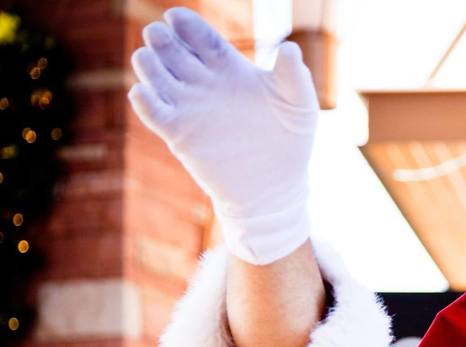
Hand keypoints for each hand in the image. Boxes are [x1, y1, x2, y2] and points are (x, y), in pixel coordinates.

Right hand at [129, 7, 317, 263]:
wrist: (275, 187)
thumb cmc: (290, 143)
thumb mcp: (299, 105)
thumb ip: (293, 75)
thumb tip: (290, 47)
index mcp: (228, 67)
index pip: (198, 35)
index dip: (184, 23)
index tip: (176, 17)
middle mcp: (203, 83)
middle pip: (171, 49)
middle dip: (160, 39)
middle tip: (160, 36)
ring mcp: (188, 107)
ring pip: (154, 74)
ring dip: (147, 64)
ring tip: (150, 59)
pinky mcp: (178, 133)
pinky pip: (152, 110)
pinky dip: (143, 99)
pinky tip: (146, 93)